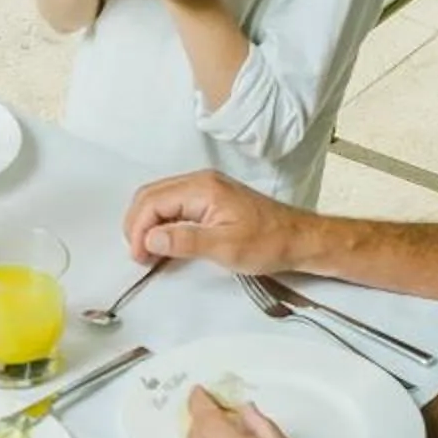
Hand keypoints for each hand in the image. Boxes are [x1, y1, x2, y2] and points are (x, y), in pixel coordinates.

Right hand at [123, 169, 304, 272]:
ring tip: (148, 252)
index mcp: (202, 188)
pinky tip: (164, 243)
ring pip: (159, 199)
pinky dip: (161, 223)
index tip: (139, 256)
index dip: (138, 230)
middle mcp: (200, 181)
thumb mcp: (225, 247)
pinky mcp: (209, 198)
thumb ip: (184, 241)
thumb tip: (150, 239)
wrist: (299, 239)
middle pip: (150, 196)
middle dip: (137, 225)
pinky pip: (173, 205)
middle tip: (139, 255)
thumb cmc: (268, 243)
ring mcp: (205, 188)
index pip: (153, 202)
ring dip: (148, 224)